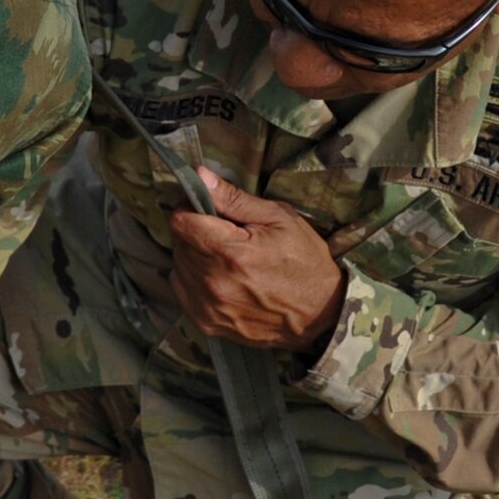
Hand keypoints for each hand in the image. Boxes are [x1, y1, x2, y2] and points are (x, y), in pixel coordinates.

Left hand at [167, 166, 345, 350]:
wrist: (320, 315)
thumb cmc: (304, 261)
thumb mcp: (279, 218)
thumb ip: (234, 198)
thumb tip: (199, 175)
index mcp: (231, 252)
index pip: (181, 221)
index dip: (191, 208)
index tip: (209, 209)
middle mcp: (214, 282)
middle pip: (178, 243)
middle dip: (196, 231)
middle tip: (223, 233)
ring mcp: (208, 307)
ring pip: (178, 266)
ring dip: (194, 255)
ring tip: (224, 257)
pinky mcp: (206, 324)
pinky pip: (181, 290)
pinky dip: (193, 279)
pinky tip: (218, 277)